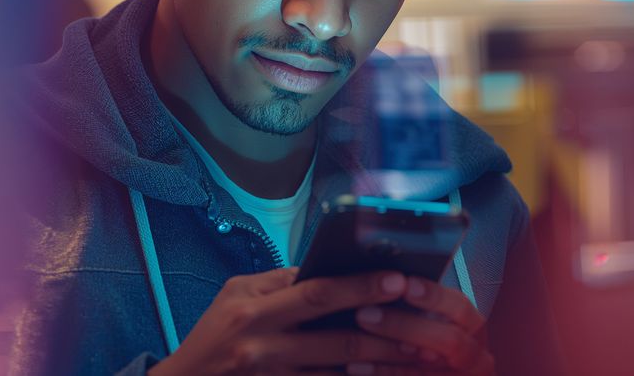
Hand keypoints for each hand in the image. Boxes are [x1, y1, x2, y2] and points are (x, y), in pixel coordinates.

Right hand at [149, 267, 421, 374]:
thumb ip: (280, 282)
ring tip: (416, 354)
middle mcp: (263, 344)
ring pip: (338, 371)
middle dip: (384, 328)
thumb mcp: (235, 294)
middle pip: (336, 336)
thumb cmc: (212, 334)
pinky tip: (380, 374)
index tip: (397, 279)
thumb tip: (327, 268)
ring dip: (379, 363)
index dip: (360, 286)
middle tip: (421, 321)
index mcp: (254, 308)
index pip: (317, 292)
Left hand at [353, 276, 494, 374]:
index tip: (405, 284)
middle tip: (364, 314)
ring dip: (386, 352)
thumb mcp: (423, 317)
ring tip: (355, 339)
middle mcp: (475, 356)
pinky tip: (354, 366)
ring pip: (425, 366)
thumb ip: (409, 300)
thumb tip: (382, 277)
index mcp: (472, 327)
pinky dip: (381, 373)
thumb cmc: (418, 337)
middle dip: (404, 326)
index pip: (459, 307)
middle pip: (447, 340)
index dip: (433, 296)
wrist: (420, 368)